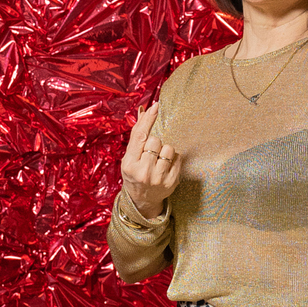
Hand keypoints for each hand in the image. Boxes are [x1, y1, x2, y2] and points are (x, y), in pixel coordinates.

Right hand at [120, 103, 181, 218]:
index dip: (148, 120)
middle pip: (156, 140)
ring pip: (169, 148)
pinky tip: (165, 167)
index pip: (140, 137)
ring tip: (159, 160)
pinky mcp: (171, 181)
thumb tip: (144, 111)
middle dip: (154, 143)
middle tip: (150, 154)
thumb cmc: (134, 173)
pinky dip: (173, 159)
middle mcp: (143, 172)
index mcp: (130, 164)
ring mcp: (158, 178)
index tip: (156, 106)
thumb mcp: (129, 157)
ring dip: (165, 150)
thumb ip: (136, 135)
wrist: (142, 200)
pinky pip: (178, 158)